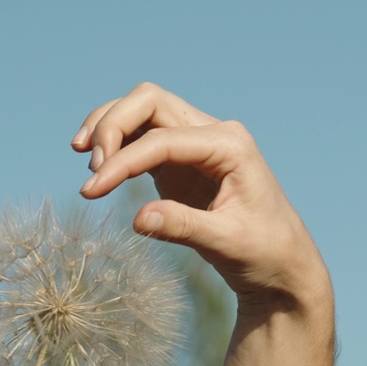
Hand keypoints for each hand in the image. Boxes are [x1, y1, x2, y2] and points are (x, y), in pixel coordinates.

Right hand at [75, 83, 329, 311]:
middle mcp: (213, 133)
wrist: (281, 264)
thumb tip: (139, 218)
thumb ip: (184, 227)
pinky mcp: (182, 161)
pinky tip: (99, 166)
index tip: (92, 189)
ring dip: (109, 126)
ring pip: (143, 111)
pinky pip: (143, 136)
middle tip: (92, 168)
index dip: (123, 160)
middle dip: (112, 125)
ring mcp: (196, 143)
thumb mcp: (227, 243)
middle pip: (149, 101)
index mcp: (230, 145)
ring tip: (85, 160)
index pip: (163, 139)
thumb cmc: (263, 252)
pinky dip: (117, 143)